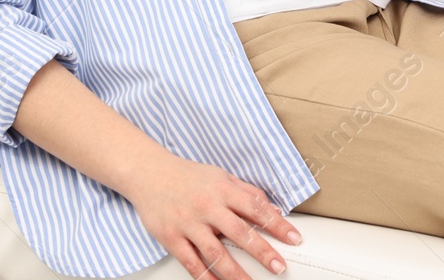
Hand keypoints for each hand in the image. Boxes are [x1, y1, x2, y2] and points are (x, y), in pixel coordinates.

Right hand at [125, 154, 301, 278]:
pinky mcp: (171, 238)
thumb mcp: (221, 176)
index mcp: (222, 190)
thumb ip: (246, 192)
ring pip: (216, 253)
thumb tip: (272, 209)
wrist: (149, 173)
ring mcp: (188, 224)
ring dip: (236, 273)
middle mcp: (207, 207)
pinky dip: (206, 278)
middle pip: (239, 233)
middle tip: (279, 266)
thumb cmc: (187, 176)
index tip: (294, 238)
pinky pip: (191, 263)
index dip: (278, 224)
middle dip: (262, 252)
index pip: (256, 208)